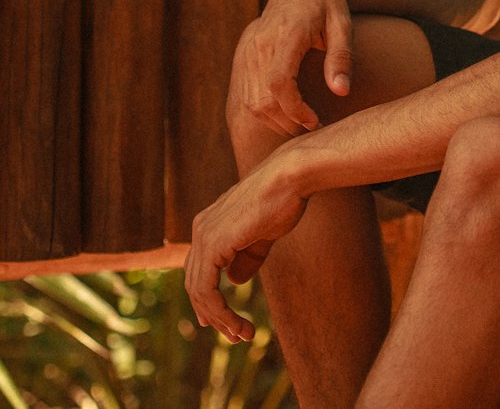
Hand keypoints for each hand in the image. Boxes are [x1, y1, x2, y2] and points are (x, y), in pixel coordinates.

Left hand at [185, 154, 307, 342]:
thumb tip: (234, 280)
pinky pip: (207, 290)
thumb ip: (246, 256)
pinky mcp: (213, 244)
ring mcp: (204, 235)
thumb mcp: (262, 234)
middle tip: (236, 336)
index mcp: (209, 223)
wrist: (290, 176)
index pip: (199, 270)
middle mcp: (200, 228)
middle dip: (215, 315)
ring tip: (242, 335)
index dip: (209, 300)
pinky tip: (237, 324)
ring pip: (199, 291)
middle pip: (195, 284)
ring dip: (220, 319)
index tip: (225, 323)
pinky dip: (219, 312)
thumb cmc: (282, 199)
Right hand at [229, 0, 353, 134]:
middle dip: (287, 122)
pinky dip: (264, 110)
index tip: (316, 121)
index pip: (279, 82)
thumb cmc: (329, 4)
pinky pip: (247, 94)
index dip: (294, 110)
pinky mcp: (245, 54)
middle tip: (314, 126)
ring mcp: (249, 49)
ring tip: (302, 122)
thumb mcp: (343, 25)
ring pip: (252, 101)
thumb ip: (341, 57)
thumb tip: (341, 92)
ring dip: (275, 120)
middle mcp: (261, 42)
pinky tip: (287, 112)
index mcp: (287, 33)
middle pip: (263, 98)